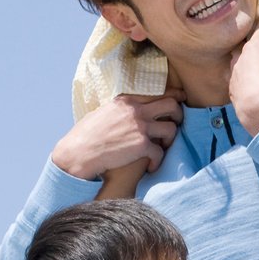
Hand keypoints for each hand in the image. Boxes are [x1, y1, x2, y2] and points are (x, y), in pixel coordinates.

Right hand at [50, 94, 182, 180]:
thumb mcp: (102, 112)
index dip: (174, 96)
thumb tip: (125, 112)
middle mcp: (135, 110)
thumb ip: (119, 110)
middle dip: (179, 115)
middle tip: (175, 125)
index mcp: (126, 100)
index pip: (158, 92)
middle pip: (171, 105)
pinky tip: (151, 167)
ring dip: (170, 140)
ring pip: (171, 129)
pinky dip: (157, 162)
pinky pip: (160, 152)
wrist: (77, 153)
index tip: (180, 101)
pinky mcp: (141, 146)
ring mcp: (140, 127)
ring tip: (162, 147)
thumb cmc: (84, 136)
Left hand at [228, 19, 258, 132]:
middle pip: (243, 47)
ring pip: (236, 65)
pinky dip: (241, 82)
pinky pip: (236, 83)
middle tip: (255, 45)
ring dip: (243, 64)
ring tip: (250, 66)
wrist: (257, 107)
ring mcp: (234, 76)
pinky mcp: (232, 91)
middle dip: (249, 45)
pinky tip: (247, 86)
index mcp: (254, 48)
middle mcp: (240, 59)